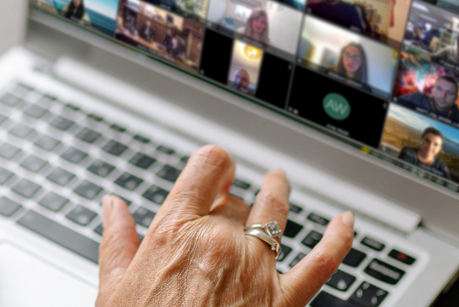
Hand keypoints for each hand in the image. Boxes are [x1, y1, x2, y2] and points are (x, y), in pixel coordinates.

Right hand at [96, 145, 354, 306]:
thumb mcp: (114, 290)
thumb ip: (117, 242)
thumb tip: (113, 207)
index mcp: (176, 232)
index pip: (207, 166)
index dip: (215, 164)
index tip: (216, 171)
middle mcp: (220, 242)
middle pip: (235, 199)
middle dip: (228, 202)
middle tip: (222, 211)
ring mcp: (256, 269)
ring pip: (275, 213)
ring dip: (278, 192)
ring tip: (279, 183)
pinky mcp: (284, 301)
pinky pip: (321, 263)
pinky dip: (338, 240)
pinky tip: (346, 223)